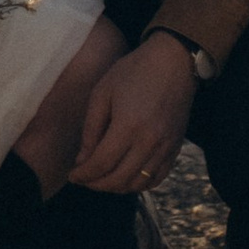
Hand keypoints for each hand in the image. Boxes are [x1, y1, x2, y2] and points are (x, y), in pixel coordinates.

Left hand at [72, 36, 197, 194]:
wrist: (174, 61)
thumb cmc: (134, 71)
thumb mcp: (102, 93)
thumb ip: (91, 129)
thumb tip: (82, 160)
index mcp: (128, 126)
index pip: (101, 164)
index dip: (84, 174)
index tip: (72, 175)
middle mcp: (149, 142)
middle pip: (119, 179)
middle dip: (96, 184)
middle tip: (84, 178)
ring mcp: (166, 147)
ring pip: (138, 183)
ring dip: (117, 187)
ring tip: (102, 178)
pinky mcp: (176, 148)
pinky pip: (157, 178)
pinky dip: (139, 184)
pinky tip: (126, 177)